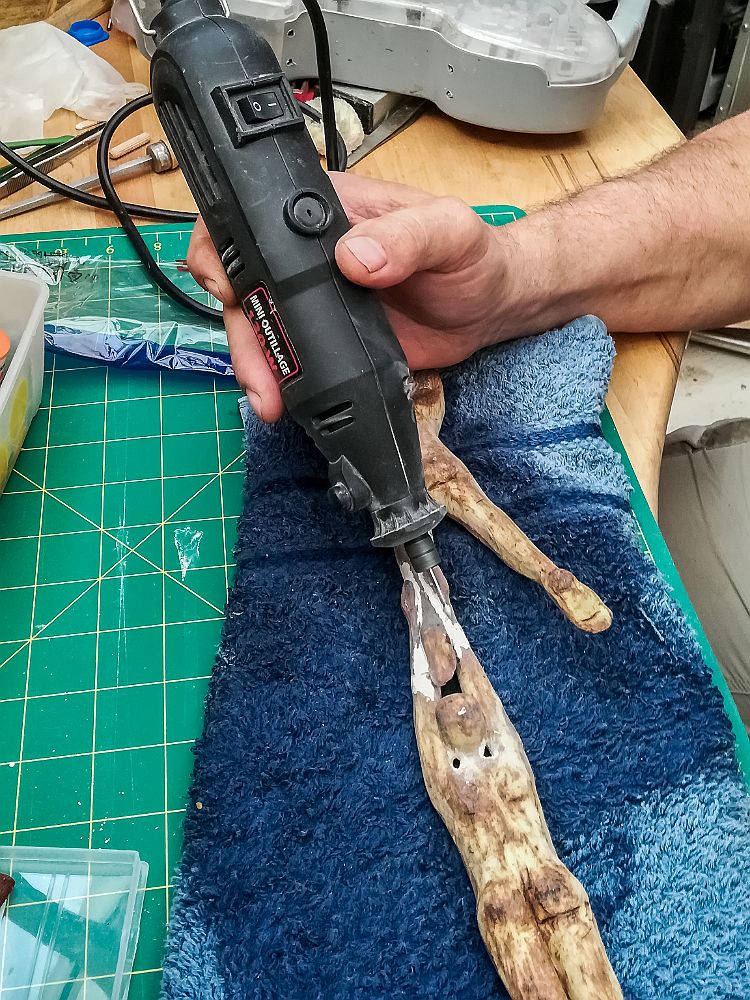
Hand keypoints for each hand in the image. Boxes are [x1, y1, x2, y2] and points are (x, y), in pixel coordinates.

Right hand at [187, 173, 516, 421]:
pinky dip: (282, 383)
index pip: (253, 217)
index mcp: (325, 213)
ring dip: (257, 366)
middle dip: (241, 331)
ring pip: (262, 330)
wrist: (490, 309)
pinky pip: (292, 361)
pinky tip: (285, 404)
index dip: (224, 248)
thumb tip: (355, 257)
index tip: (230, 288)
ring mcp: (314, 303)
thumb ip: (407, 238)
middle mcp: (309, 257)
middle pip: (247, 285)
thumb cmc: (473, 256)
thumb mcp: (449, 233)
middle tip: (256, 371)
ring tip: (269, 399)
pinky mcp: (327, 344)